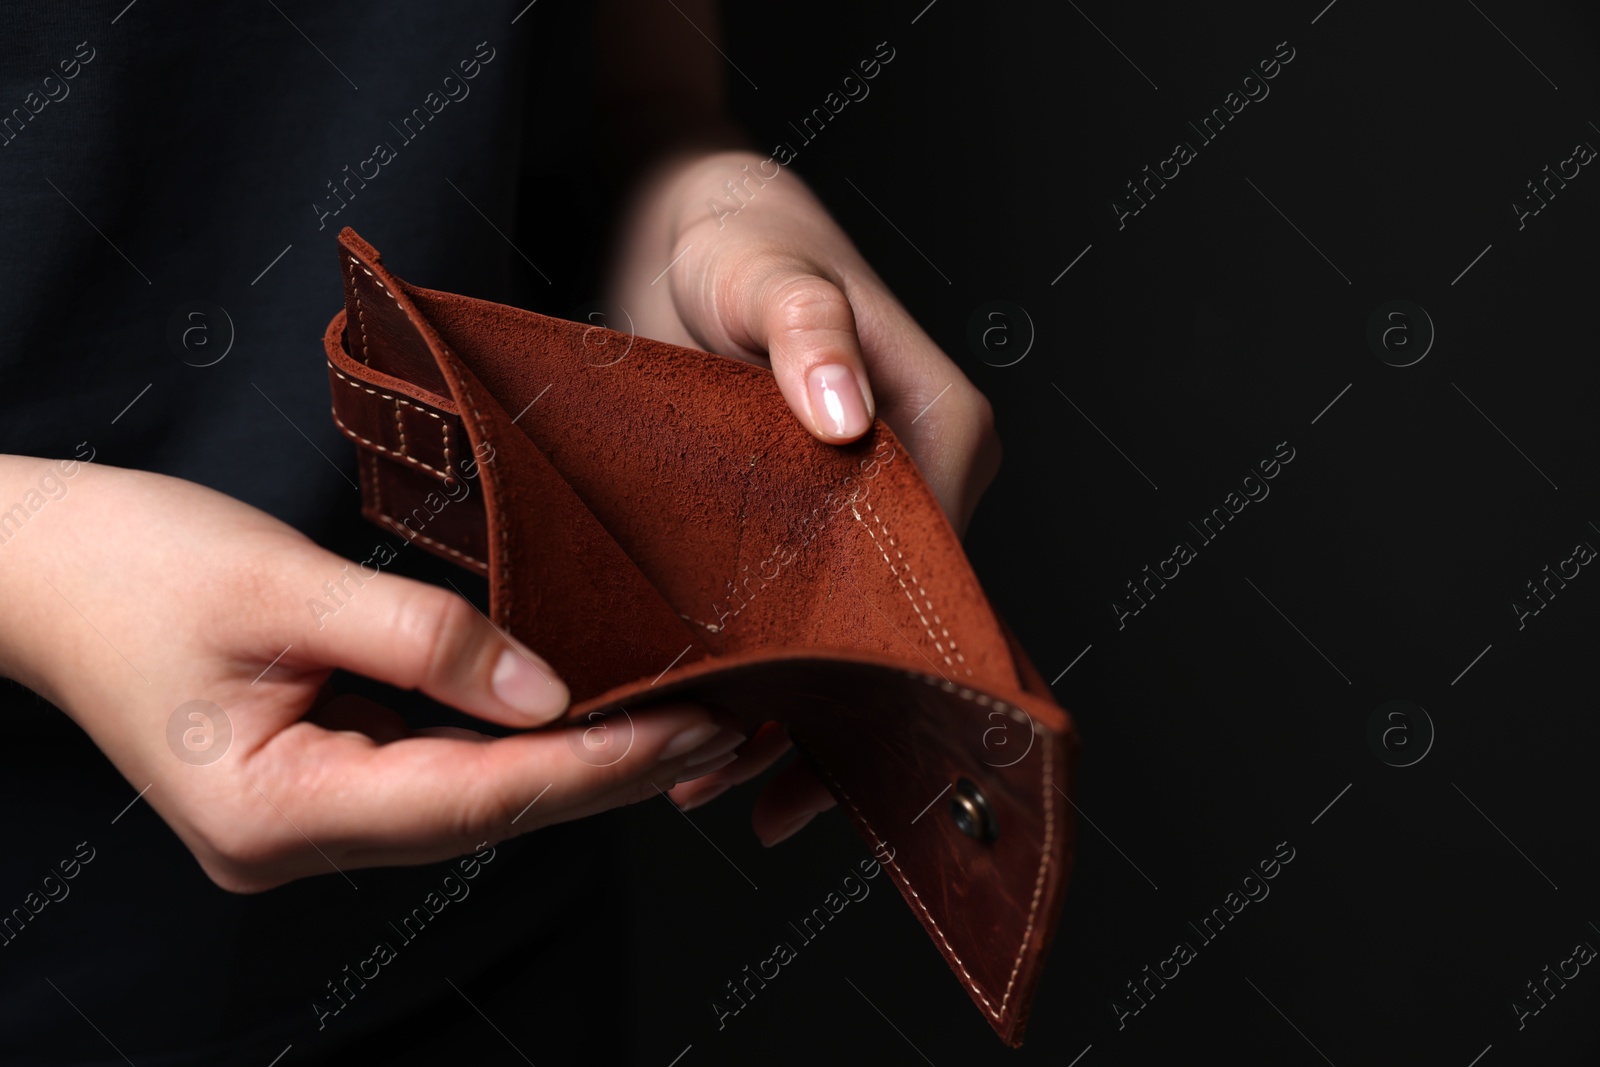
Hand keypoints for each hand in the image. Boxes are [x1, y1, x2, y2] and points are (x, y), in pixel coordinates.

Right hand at [0, 458, 749, 889]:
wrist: (31, 566)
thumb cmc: (132, 565)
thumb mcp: (282, 587)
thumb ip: (423, 639)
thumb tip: (550, 688)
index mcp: (275, 813)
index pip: (478, 796)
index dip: (597, 763)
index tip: (694, 726)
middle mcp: (294, 838)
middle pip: (486, 813)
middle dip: (606, 772)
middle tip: (720, 726)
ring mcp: (303, 818)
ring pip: (469, 799)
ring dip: (571, 762)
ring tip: (677, 719)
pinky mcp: (313, 780)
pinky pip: (435, 769)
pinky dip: (512, 742)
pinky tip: (579, 714)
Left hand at [606, 149, 1001, 536]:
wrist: (701, 241)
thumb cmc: (742, 246)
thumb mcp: (766, 275)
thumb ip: (806, 331)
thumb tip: (846, 418)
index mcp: (950, 416)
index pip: (927, 538)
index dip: (855, 567)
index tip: (777, 561)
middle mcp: (938, 458)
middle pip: (891, 561)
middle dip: (821, 575)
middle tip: (739, 551)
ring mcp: (894, 481)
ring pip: (854, 565)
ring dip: (794, 568)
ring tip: (734, 534)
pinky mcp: (847, 493)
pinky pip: (824, 553)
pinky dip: (779, 556)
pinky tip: (736, 536)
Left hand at [607, 150, 1001, 842]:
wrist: (683, 218)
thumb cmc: (733, 233)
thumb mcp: (766, 267)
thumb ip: (809, 327)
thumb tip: (848, 414)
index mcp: (940, 428)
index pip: (933, 571)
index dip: (876, 666)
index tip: (814, 736)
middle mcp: (920, 476)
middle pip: (893, 623)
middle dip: (833, 717)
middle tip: (762, 800)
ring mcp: (867, 502)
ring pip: (847, 632)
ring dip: (791, 714)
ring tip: (720, 786)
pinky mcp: (813, 513)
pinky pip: (805, 610)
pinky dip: (764, 672)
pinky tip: (714, 731)